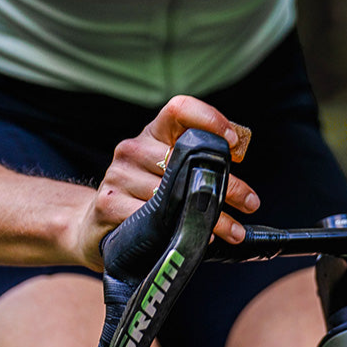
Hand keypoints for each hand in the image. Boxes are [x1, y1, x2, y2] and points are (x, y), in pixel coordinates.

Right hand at [76, 95, 259, 269]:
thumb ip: (198, 166)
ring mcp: (119, 174)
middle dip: (228, 185)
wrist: (96, 225)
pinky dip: (182, 229)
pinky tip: (199, 238)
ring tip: (235, 230)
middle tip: (251, 202)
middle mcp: (134, 148)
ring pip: (177, 194)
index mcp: (154, 133)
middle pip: (188, 160)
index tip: (234, 143)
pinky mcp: (109, 202)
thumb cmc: (146, 196)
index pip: (180, 108)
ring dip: (213, 216)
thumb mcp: (170, 172)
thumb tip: (240, 180)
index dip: (210, 118)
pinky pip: (154, 217)